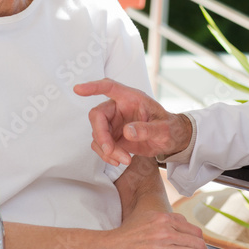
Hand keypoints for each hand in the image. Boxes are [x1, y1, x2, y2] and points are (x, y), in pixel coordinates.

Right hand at [74, 78, 192, 165]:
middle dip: (101, 135)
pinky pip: (100, 144)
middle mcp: (118, 108)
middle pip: (97, 115)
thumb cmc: (169, 128)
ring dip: (106, 149)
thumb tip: (127, 132)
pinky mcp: (112, 136)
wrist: (170, 140)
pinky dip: (106, 155)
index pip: (109, 87)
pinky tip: (119, 161)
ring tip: (125, 160)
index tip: (78, 89)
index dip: (93, 87)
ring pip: (97, 133)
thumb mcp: (164, 129)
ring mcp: (113, 122)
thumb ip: (147, 129)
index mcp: (131, 98)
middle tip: (111, 151)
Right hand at [96, 209, 208, 248]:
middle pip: (196, 243)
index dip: (201, 240)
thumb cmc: (132, 230)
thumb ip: (170, 219)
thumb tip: (189, 227)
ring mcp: (160, 247)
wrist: (113, 245)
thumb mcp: (151, 216)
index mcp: (164, 218)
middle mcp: (164, 231)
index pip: (194, 230)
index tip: (201, 245)